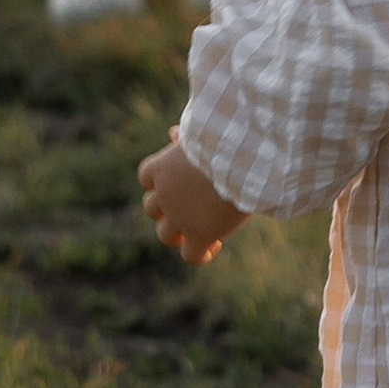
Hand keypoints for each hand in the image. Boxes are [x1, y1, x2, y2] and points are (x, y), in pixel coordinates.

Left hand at [140, 138, 248, 265]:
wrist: (241, 157)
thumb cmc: (226, 136)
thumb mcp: (200, 131)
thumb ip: (184, 137)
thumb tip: (172, 134)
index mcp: (162, 167)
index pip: (146, 177)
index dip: (160, 180)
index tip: (181, 179)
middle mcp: (165, 195)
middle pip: (151, 207)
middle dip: (168, 207)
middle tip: (193, 205)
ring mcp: (180, 218)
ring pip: (165, 235)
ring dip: (179, 232)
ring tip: (205, 227)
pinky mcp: (200, 235)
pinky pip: (192, 256)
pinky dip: (201, 254)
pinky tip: (215, 244)